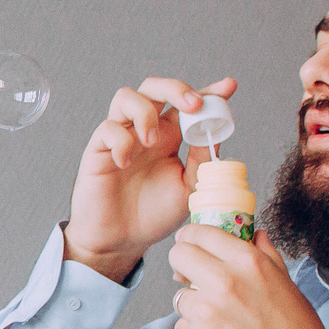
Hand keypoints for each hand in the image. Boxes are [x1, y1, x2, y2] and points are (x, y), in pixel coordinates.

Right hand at [65, 76, 237, 281]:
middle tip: (193, 106)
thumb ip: (200, 161)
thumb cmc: (153, 216)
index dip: (209, 92)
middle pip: (155, 87)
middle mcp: (145, 131)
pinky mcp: (99, 150)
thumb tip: (214, 134)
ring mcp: (121, 137)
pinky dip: (120, 140)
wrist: (121, 242)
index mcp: (170, 137)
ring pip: (127, 97)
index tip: (229, 87)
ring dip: (145, 112)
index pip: (187, 105)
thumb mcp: (189, 189)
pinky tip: (125, 163)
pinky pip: (107, 128)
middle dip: (175, 89)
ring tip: (153, 141)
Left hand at [167, 227, 328, 328]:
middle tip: (192, 275)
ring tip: (222, 319)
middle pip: (179, 256)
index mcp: (248, 262)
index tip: (190, 243)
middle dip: (183, 264)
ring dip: (194, 304)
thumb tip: (255, 234)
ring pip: (180, 296)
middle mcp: (224, 282)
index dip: (191, 236)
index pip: (199, 233)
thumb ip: (265, 255)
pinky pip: (183, 326)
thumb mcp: (287, 284)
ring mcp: (207, 312)